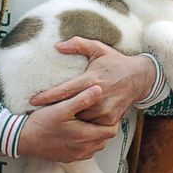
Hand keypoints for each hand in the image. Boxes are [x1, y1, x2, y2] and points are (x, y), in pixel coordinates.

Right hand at [17, 85, 118, 162]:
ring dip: (96, 135)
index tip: (107, 109)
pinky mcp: (69, 158)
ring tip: (88, 121)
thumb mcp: (62, 108)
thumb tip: (99, 89)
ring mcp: (77, 155)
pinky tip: (77, 131)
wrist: (24, 140)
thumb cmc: (42, 123)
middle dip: (105, 126)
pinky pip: (86, 151)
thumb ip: (82, 99)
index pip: (111, 130)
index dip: (113, 119)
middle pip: (105, 139)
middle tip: (99, 113)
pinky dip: (86, 142)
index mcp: (85, 136)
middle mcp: (84, 149)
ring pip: (96, 146)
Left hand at [30, 37, 154, 125]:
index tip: (32, 101)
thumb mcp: (98, 48)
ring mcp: (105, 110)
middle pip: (70, 108)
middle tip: (36, 115)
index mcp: (91, 79)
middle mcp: (97, 96)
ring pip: (80, 119)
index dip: (47, 96)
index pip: (65, 90)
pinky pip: (91, 126)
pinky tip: (70, 127)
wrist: (139, 77)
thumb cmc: (115, 62)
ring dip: (67, 120)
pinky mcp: (111, 120)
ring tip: (50, 121)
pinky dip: (82, 126)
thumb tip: (58, 46)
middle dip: (54, 111)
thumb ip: (78, 45)